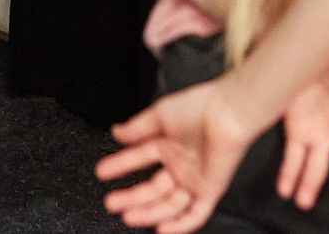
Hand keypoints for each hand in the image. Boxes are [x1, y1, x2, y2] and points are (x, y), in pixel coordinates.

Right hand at [95, 77, 261, 233]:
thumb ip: (137, 127)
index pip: (140, 158)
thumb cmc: (199, 107)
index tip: (101, 171)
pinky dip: (180, 224)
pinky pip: (196, 214)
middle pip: (152, 188)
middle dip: (130, 197)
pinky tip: (161, 229)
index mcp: (170, 143)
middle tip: (111, 202)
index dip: (120, 165)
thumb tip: (116, 132)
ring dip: (148, 213)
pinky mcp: (210, 189)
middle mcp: (181, 164)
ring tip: (127, 216)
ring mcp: (195, 178)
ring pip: (170, 204)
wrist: (227, 112)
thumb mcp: (160, 114)